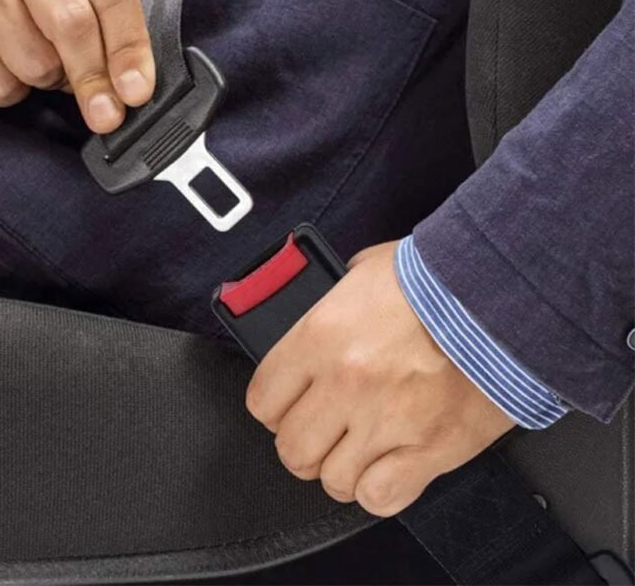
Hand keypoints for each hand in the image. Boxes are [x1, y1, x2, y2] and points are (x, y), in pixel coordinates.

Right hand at [0, 0, 154, 132]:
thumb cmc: (57, 7)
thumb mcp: (97, 6)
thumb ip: (120, 42)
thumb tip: (132, 94)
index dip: (129, 49)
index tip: (137, 93)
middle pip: (72, 23)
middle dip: (94, 78)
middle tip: (107, 116)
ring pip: (35, 62)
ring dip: (49, 81)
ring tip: (43, 60)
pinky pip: (0, 85)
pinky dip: (14, 91)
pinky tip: (8, 64)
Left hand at [245, 241, 513, 515]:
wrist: (504, 295)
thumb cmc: (437, 279)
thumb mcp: (365, 270)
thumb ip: (330, 300)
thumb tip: (314, 314)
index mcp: (321, 336)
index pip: (263, 399)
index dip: (274, 406)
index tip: (287, 405)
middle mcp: (346, 383)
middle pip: (292, 447)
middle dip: (303, 441)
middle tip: (322, 428)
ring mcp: (386, 421)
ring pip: (331, 479)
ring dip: (340, 466)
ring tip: (358, 446)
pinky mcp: (430, 449)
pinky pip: (379, 497)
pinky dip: (377, 488)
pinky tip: (386, 464)